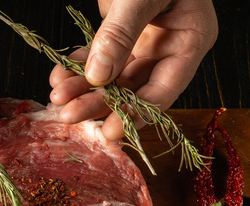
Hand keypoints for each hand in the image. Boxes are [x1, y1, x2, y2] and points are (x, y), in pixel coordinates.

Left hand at [49, 0, 216, 139]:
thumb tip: (99, 78)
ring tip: (58, 97)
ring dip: (85, 89)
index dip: (135, 115)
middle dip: (99, 103)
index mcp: (191, 38)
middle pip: (135, 88)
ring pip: (115, 77)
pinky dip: (80, 67)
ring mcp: (147, 38)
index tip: (107, 131)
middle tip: (68, 115)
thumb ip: (121, 34)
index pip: (164, 90)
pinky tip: (60, 76)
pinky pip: (102, 57)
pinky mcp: (123, 30)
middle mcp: (171, 43)